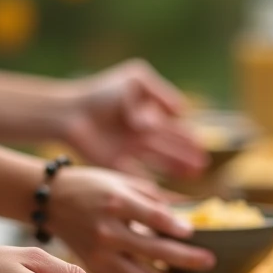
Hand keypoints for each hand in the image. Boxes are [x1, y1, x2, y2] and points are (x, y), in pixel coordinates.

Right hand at [49, 167, 214, 272]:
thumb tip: (192, 211)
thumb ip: (155, 197)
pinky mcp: (95, 269)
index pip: (153, 217)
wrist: (50, 201)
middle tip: (210, 262)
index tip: (195, 234)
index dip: (176, 227)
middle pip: (153, 250)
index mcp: (116, 202)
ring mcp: (99, 253)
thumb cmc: (92, 187)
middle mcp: (107, 230)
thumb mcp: (122, 181)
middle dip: (186, 259)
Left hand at [62, 59, 206, 178]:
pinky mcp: (116, 165)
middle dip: (186, 156)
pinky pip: (139, 177)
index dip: (188, 138)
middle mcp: (140, 135)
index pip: (173, 128)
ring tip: (192, 174)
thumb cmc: (101, 92)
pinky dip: (152, 185)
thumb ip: (160, 92)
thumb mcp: (135, 80)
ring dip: (175, 168)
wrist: (70, 111)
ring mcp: (129, 151)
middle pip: (169, 147)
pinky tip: (166, 192)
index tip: (202, 147)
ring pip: (159, 162)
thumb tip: (181, 111)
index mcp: (146, 115)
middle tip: (202, 166)